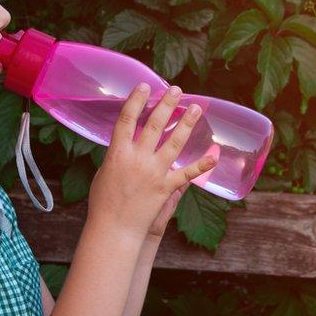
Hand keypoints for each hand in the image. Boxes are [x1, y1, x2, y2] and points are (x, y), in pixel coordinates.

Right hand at [87, 82, 217, 240]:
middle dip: (167, 105)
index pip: (126, 120)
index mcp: (117, 154)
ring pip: (174, 143)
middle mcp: (137, 159)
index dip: (136, 100)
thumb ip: (116, 156)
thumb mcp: (104, 172)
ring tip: (196, 108)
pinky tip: (212, 156)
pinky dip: (200, 166)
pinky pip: (186, 174)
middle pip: (153, 125)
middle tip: (177, 90)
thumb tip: (124, 145)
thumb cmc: (103, 202)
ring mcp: (153, 173)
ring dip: (186, 124)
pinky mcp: (165, 188)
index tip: (145, 86)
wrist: (114, 229)